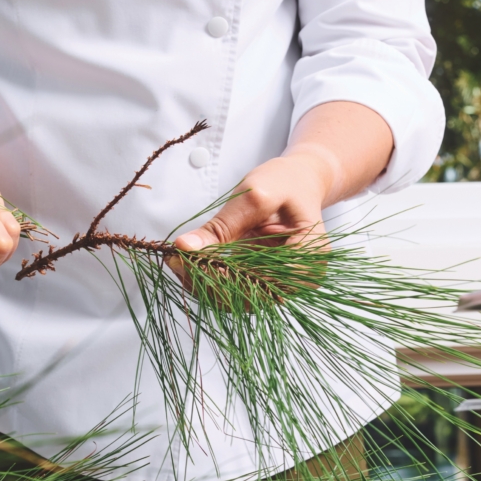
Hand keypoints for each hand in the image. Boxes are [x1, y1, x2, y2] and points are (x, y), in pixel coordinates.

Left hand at [168, 153, 329, 284]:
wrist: (298, 182)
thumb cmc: (284, 183)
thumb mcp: (253, 196)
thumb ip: (221, 225)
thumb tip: (185, 247)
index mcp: (308, 259)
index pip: (257, 282)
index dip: (217, 276)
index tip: (181, 258)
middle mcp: (299, 281)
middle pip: (244, 296)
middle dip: (204, 280)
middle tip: (173, 258)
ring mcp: (282, 286)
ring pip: (235, 299)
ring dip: (203, 282)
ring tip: (179, 258)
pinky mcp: (265, 284)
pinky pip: (233, 291)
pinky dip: (210, 279)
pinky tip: (192, 262)